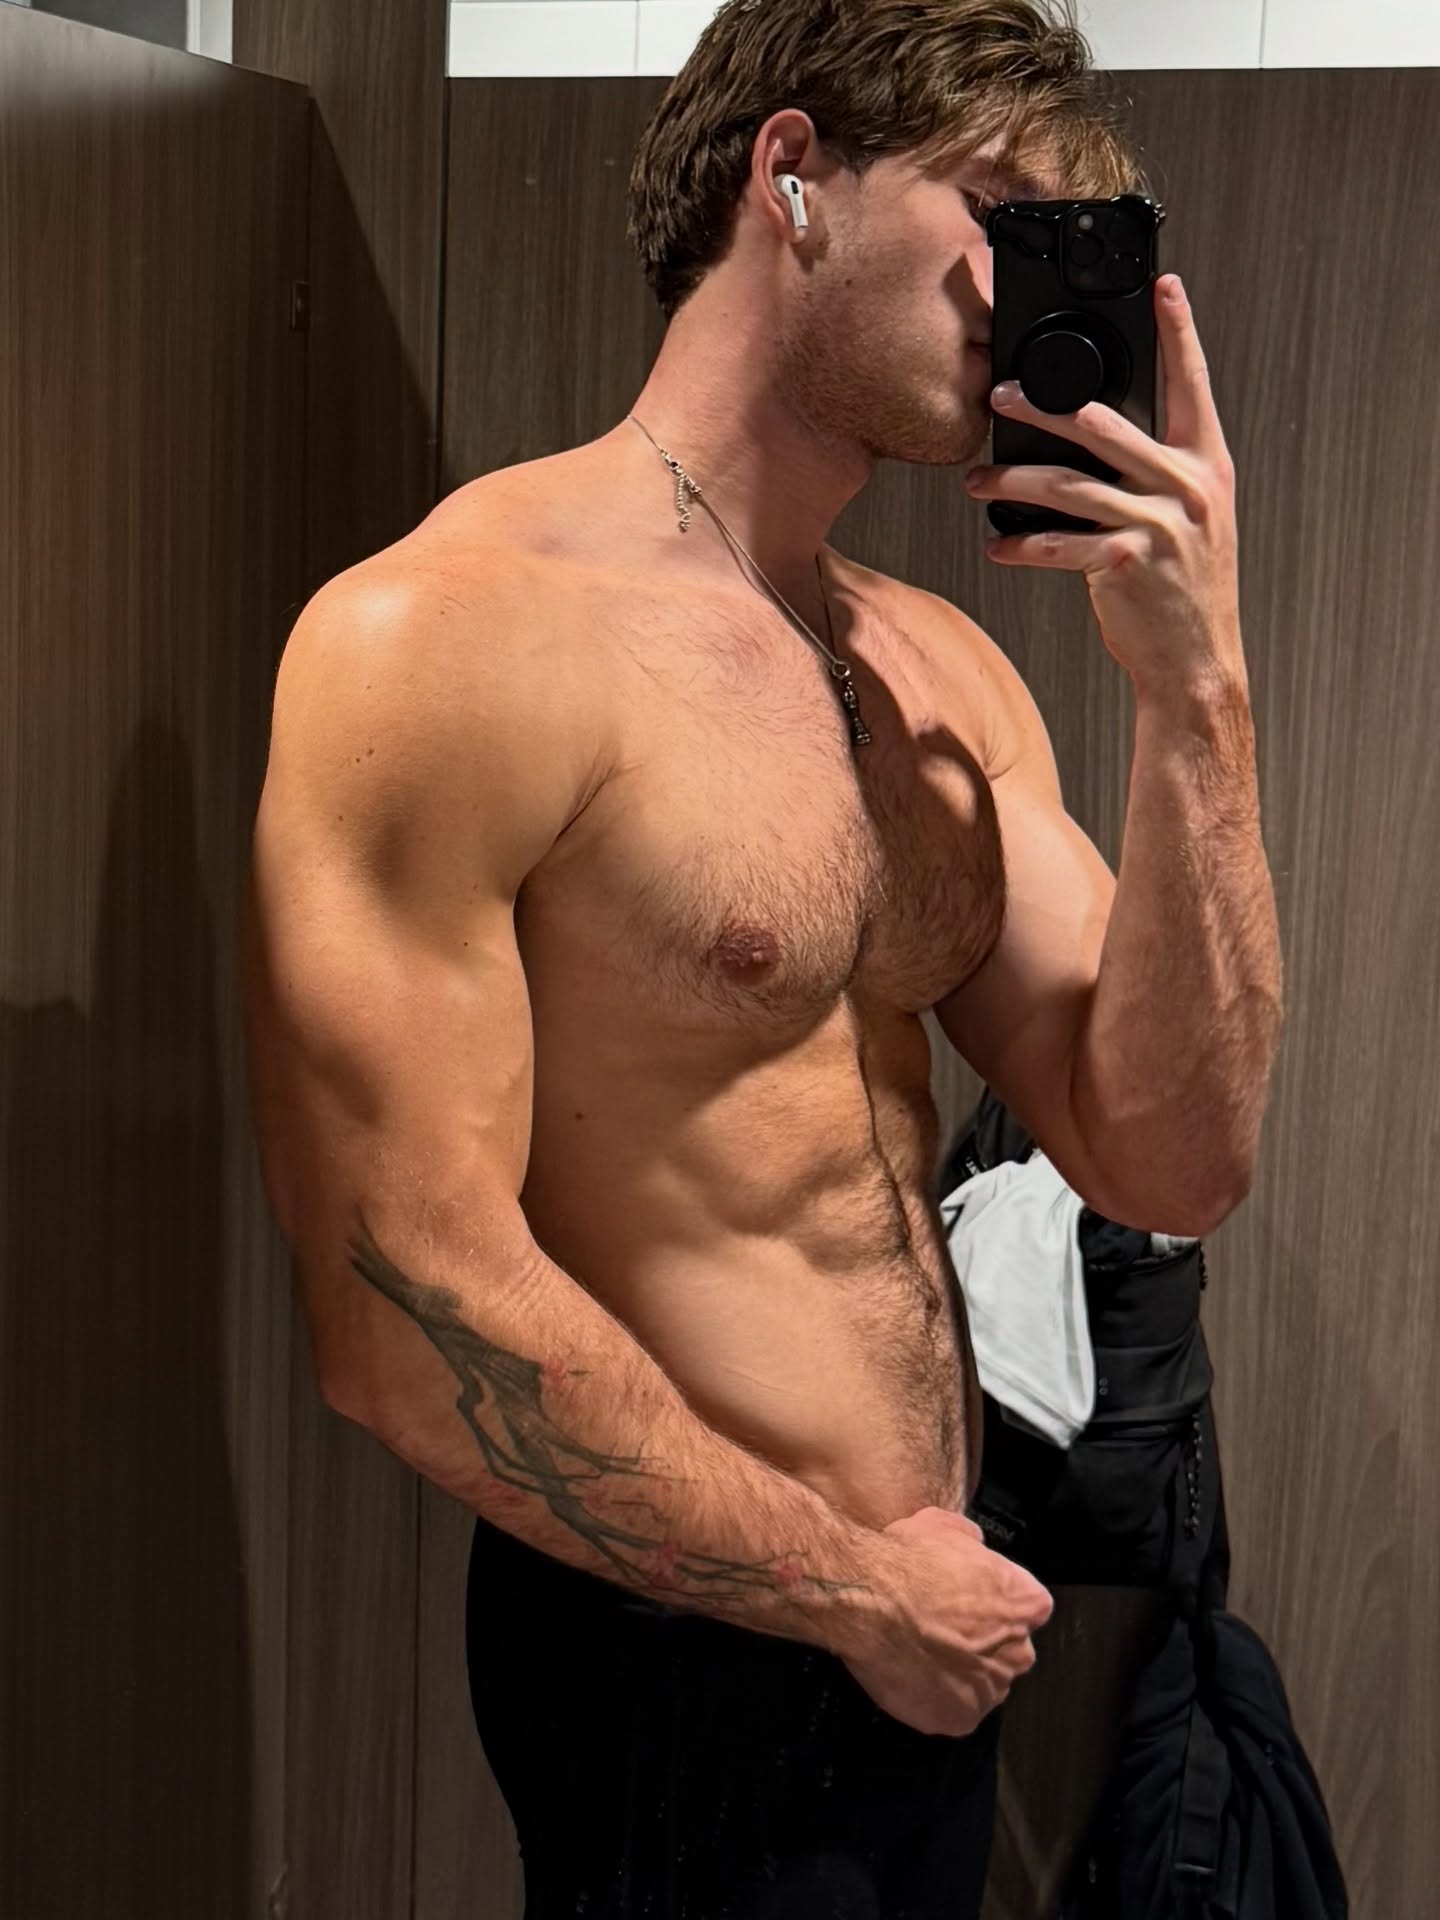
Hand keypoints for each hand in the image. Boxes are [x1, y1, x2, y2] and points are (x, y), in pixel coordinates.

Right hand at [839, 1504, 1053, 1737]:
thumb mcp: (945, 1526)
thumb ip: (971, 1542)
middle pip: (1007, 1651)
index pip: (1028, 1608)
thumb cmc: (908, 1562)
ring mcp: (989, 1691)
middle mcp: (1018, 1652)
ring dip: (959, 1673)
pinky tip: (911, 1675)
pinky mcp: (958, 1719)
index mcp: (1025, 1603)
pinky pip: (952, 1711)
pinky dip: (934, 1700)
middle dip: (982, 1643)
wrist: (870, 1601)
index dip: (996, 1603)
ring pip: (980, 1684)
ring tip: (920, 1653)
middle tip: (942, 1628)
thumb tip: (972, 1546)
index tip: (970, 1599)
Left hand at [962, 274, 1242, 692]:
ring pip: (1070, 485)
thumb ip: (1155, 471)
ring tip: (976, 477)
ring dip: (1013, 478)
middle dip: (1045, 409)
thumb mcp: (1189, 518)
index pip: (1191, 385)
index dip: (1179, 333)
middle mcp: (1187, 487)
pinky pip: (1059, 544)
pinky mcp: (1126, 564)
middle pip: (1105, 426)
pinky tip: (995, 543)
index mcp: (1206, 464)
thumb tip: (1095, 431)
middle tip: (998, 394)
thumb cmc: (1182, 586)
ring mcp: (1159, 525)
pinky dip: (1021, 543)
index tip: (1163, 286)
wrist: (1195, 660)